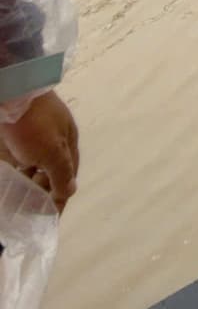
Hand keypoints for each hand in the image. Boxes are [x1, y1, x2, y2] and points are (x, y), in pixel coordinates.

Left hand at [0, 92, 79, 210]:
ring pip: (39, 162)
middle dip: (47, 190)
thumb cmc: (33, 124)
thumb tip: (72, 191)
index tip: (50, 218)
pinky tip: (14, 173)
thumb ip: (62, 172)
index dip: (61, 197)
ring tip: (20, 195)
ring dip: (33, 179)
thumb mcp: (51, 152)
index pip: (69, 176)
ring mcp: (40, 130)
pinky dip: (23, 167)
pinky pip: (26, 154)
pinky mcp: (23, 127)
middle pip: (55, 169)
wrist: (14, 90)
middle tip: (31, 208)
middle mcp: (58, 136)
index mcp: (69, 141)